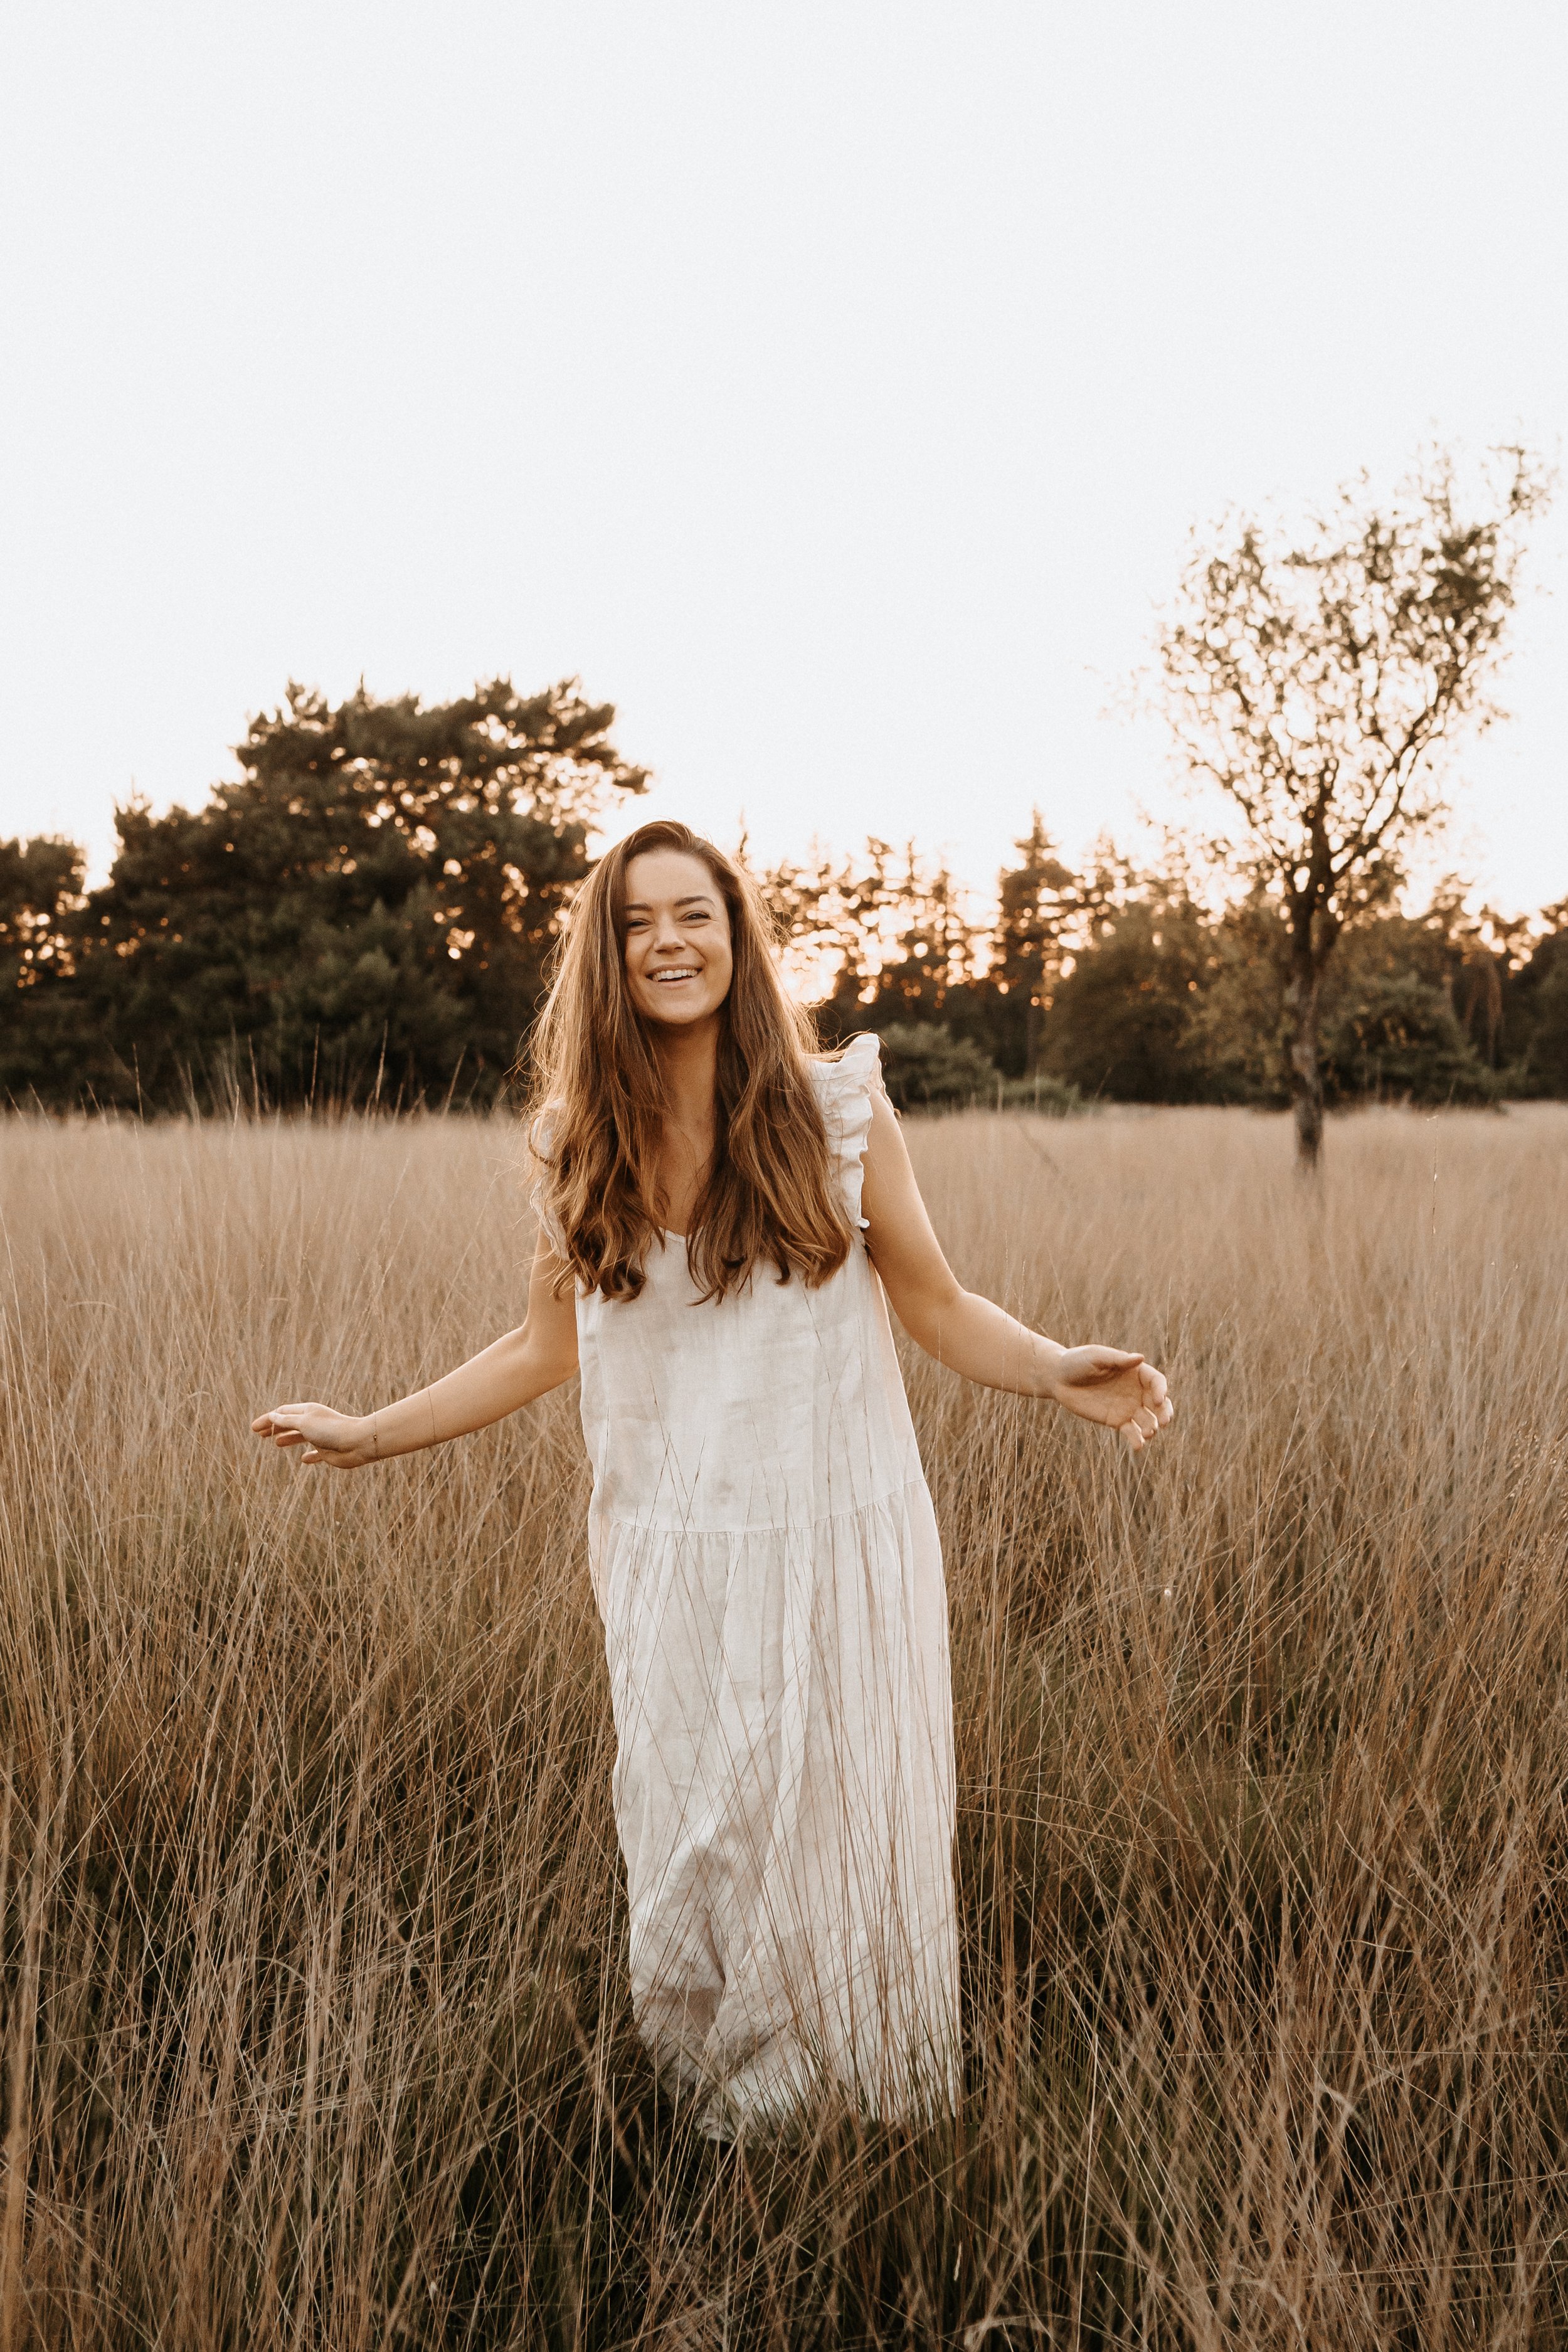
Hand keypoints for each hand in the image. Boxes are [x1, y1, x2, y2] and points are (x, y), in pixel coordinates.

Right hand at [251, 1402, 377, 1468]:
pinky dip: (309, 1456)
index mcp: (307, 1412)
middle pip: (289, 1424)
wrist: (358, 1443)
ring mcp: (321, 1437)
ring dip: (287, 1439)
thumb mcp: (304, 1423)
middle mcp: (313, 1422)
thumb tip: (272, 1416)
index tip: (253, 1428)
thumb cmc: (331, 1430)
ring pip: (300, 1437)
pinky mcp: (328, 1451)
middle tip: (259, 1434)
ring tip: (276, 1443)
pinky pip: (316, 1454)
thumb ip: (287, 1421)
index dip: (267, 1419)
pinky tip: (304, 1460)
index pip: (282, 1413)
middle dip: (274, 1428)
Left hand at [1049, 1348, 1172, 1450]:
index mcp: (1135, 1371)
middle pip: (1158, 1403)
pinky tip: (1138, 1446)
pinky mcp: (1116, 1420)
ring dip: (1152, 1428)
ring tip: (1148, 1433)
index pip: (1156, 1381)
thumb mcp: (1096, 1357)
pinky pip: (1132, 1432)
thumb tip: (1140, 1358)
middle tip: (1164, 1422)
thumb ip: (1117, 1360)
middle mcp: (1136, 1390)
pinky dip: (1137, 1440)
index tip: (1158, 1400)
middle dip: (1164, 1412)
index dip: (1161, 1390)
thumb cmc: (1077, 1362)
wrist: (1059, 1379)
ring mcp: (1128, 1407)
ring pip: (1148, 1419)